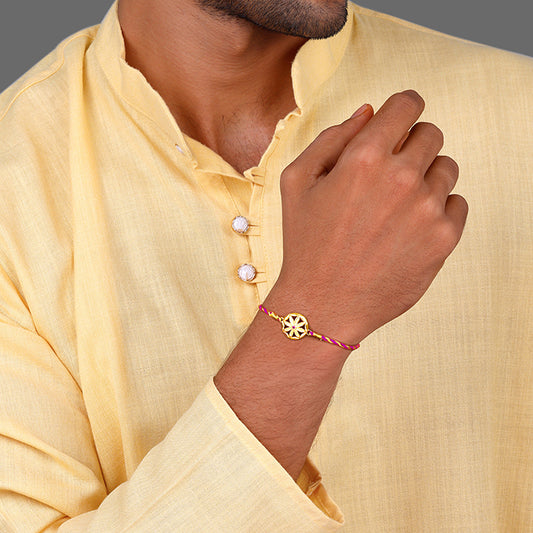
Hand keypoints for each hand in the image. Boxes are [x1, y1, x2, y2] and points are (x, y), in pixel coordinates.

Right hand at [267, 90, 467, 344]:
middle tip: (388, 174)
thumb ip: (332, 138)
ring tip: (395, 207)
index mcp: (364, 157)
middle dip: (411, 145)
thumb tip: (368, 111)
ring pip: (447, 167)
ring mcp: (428, 209)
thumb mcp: (297, 182)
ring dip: (425, 178)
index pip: (407, 104)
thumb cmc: (306, 243)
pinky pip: (457, 203)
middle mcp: (402, 177)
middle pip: (431, 133)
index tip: (398, 122)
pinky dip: (437, 209)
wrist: (323, 304)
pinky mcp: (444, 238)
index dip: (401, 109)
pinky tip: (408, 228)